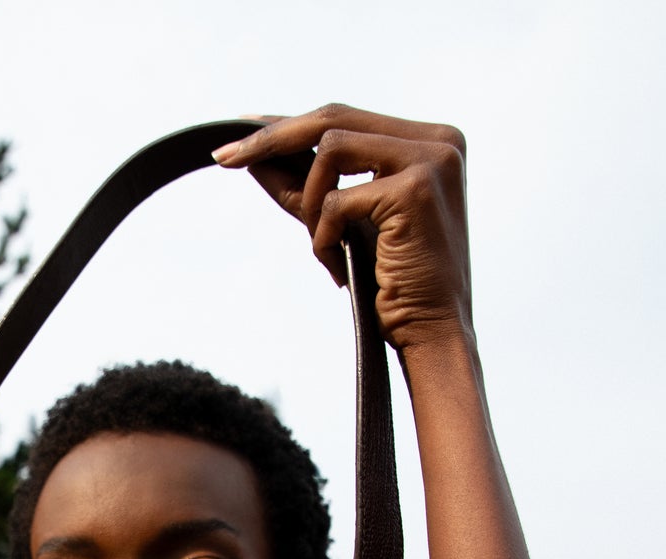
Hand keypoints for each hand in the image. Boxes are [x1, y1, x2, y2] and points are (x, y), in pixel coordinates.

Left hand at [213, 105, 471, 352]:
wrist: (433, 332)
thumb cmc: (395, 283)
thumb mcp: (350, 221)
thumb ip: (312, 186)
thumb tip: (256, 156)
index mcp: (431, 140)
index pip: (346, 118)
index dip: (289, 125)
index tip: (241, 134)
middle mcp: (440, 140)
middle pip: (334, 118)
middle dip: (272, 138)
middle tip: (225, 158)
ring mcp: (432, 161)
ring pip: (330, 150)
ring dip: (310, 203)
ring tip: (323, 246)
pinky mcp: (415, 190)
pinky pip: (336, 200)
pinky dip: (324, 236)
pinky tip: (339, 266)